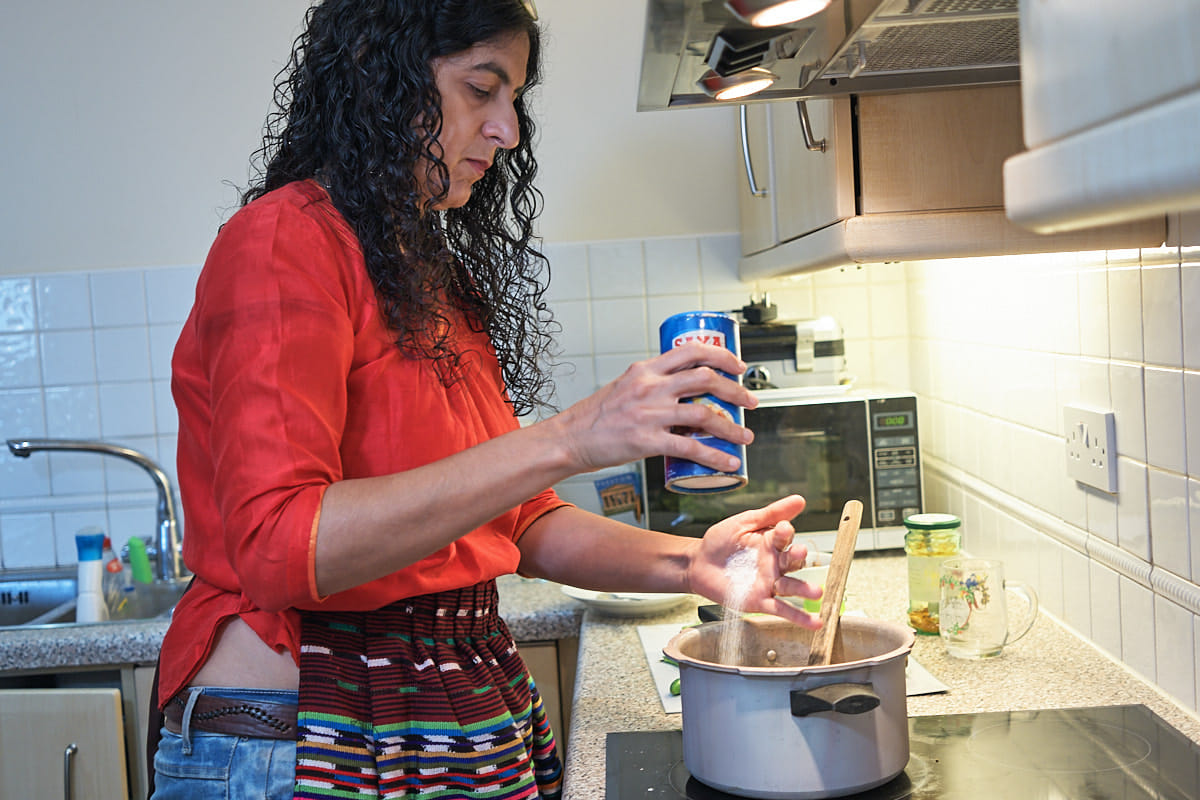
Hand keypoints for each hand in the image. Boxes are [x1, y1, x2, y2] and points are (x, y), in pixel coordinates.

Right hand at [550, 343, 757, 472]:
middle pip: (705, 378)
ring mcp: (649, 414)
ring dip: (732, 427)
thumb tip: (684, 392)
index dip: (722, 356)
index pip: (691, 352)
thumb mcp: (624, 387)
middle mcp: (649, 387)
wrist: (570, 439)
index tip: (738, 365)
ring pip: (704, 414)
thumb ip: (652, 385)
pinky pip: (690, 448)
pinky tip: (728, 462)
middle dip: (735, 390)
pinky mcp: (647, 441)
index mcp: (645, 370)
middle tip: (749, 401)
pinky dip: (715, 456)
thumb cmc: (595, 417)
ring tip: (745, 436)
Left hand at [685, 495, 823, 629]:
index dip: (785, 532)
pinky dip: (799, 617)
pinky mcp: (760, 601)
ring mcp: (769, 583)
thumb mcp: (744, 522)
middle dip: (797, 557)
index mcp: (771, 543)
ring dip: (804, 589)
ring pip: (790, 586)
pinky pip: (781, 609)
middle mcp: (774, 564)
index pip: (785, 536)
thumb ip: (771, 513)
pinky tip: (815, 622)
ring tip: (816, 592)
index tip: (783, 528)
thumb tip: (800, 500)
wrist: (698, 563)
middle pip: (792, 561)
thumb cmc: (721, 541)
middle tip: (800, 553)